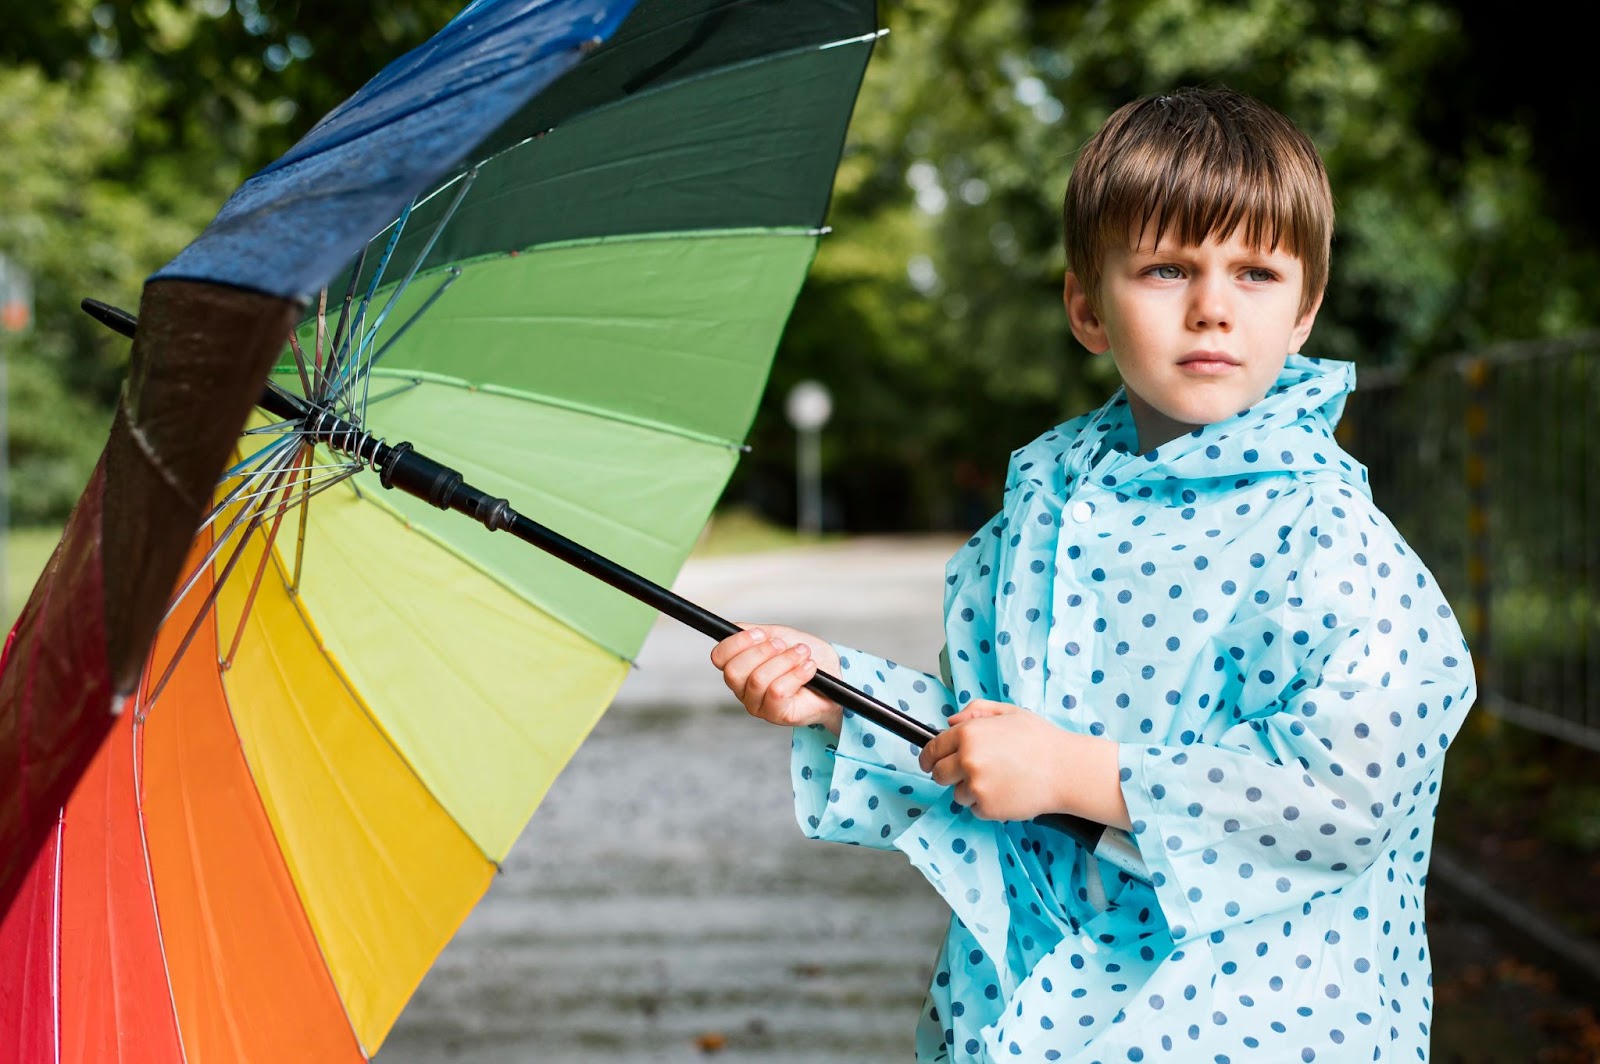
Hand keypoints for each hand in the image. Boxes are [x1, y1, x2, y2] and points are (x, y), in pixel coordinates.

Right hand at [710, 624, 842, 733]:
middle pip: (733, 671)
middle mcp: (743, 689)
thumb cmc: (804, 656)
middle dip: (762, 652)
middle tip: (783, 645)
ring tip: (802, 654)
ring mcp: (758, 705)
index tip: (761, 633)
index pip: (719, 657)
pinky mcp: (777, 715)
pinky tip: (808, 668)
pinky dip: (797, 674)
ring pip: (758, 680)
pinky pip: (777, 692)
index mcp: (740, 667)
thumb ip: (755, 632)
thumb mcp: (779, 635)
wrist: (833, 674)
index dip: (737, 642)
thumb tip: (737, 628)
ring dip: (785, 661)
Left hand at [916, 700, 1074, 821]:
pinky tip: (1006, 792)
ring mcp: (976, 785)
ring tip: (999, 780)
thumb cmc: (1041, 739)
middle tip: (969, 773)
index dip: (928, 757)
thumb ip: (976, 711)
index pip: (932, 749)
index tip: (928, 762)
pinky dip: (986, 805)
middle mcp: (967, 759)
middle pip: (938, 774)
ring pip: (957, 794)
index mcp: (968, 733)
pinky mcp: (987, 808)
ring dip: (970, 790)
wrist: (1066, 770)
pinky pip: (975, 809)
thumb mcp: (1008, 712)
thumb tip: (950, 721)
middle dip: (948, 774)